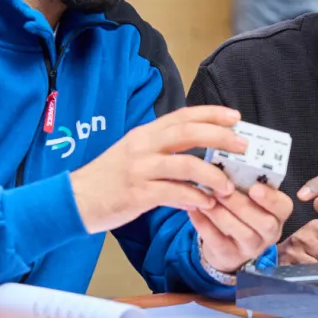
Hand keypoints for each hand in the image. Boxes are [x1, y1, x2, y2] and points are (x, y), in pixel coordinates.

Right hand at [68, 106, 246, 234]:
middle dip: (220, 137)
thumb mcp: (134, 154)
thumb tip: (197, 150)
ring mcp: (140, 169)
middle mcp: (143, 146)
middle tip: (243, 145)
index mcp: (145, 134)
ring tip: (229, 186)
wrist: (75, 199)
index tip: (235, 116)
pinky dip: (194, 198)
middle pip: (188, 133)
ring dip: (212, 175)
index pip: (183, 116)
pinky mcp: (137, 194)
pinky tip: (207, 204)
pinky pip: (173, 193)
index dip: (211, 114)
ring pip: (185, 164)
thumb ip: (163, 150)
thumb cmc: (108, 178)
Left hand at [189, 182, 293, 274]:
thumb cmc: (240, 209)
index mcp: (278, 213)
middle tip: (221, 190)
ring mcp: (252, 248)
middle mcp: (270, 233)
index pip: (283, 206)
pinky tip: (194, 210)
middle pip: (264, 222)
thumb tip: (227, 162)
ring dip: (221, 213)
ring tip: (204, 198)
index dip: (271, 198)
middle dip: (241, 204)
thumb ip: (243, 182)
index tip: (254, 188)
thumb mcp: (247, 196)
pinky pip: (218, 242)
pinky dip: (204, 225)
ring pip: (242, 233)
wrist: (226, 242)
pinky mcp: (230, 257)